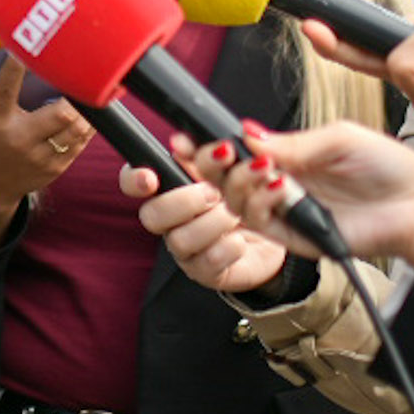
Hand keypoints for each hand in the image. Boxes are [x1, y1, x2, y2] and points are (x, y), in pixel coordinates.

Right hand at [0, 62, 93, 249]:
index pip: (8, 85)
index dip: (19, 64)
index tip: (27, 48)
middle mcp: (20, 139)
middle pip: (60, 113)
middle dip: (72, 93)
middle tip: (76, 76)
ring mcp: (40, 157)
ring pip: (77, 129)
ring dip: (85, 111)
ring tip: (84, 95)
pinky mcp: (54, 169)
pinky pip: (79, 144)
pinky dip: (85, 128)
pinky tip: (83, 116)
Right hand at [127, 145, 293, 298]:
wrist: (282, 227)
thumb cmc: (253, 189)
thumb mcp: (238, 163)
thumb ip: (210, 151)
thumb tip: (181, 141)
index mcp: (172, 186)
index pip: (132, 181)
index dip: (134, 179)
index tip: (150, 178)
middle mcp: (172, 219)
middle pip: (151, 215)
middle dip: (185, 201)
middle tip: (215, 191)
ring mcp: (188, 249)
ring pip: (180, 240)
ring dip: (214, 222)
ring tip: (238, 214)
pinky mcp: (208, 272)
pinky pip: (208, 263)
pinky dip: (230, 247)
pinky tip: (243, 239)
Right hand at [222, 121, 413, 267]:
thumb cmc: (386, 166)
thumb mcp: (336, 138)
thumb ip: (289, 141)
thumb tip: (246, 134)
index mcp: (287, 157)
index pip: (237, 152)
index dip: (211, 145)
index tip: (190, 135)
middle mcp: (280, 185)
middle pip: (224, 178)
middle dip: (212, 162)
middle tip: (218, 149)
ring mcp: (286, 211)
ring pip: (235, 200)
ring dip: (240, 179)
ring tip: (264, 165)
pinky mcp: (295, 236)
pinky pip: (261, 222)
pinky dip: (262, 201)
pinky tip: (279, 184)